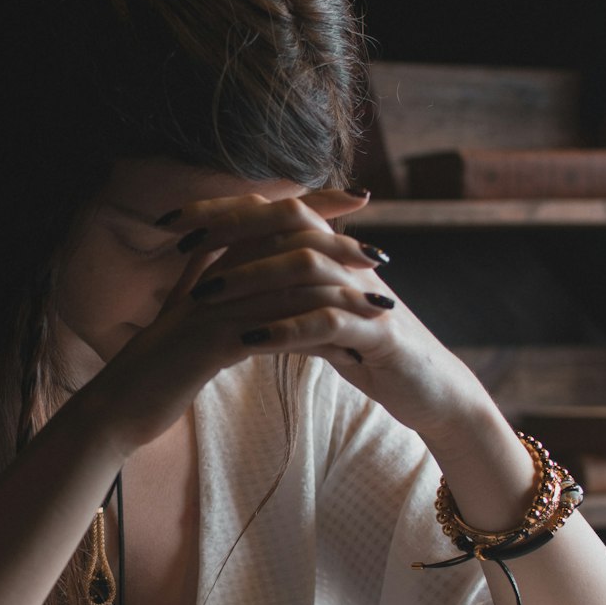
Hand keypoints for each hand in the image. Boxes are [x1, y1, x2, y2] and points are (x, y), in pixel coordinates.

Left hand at [153, 188, 495, 447]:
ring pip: (305, 268)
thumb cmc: (371, 355)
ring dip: (250, 279)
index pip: (275, 213)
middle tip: (180, 244)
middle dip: (231, 229)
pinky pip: (328, 322)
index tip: (172, 223)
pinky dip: (286, 330)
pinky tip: (250, 342)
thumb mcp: (322, 318)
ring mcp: (367, 296)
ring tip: (204, 297)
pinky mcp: (379, 335)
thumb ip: (287, 296)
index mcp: (334, 255)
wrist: (433, 392)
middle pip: (288, 223)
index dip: (224, 212)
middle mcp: (351, 263)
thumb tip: (236, 281)